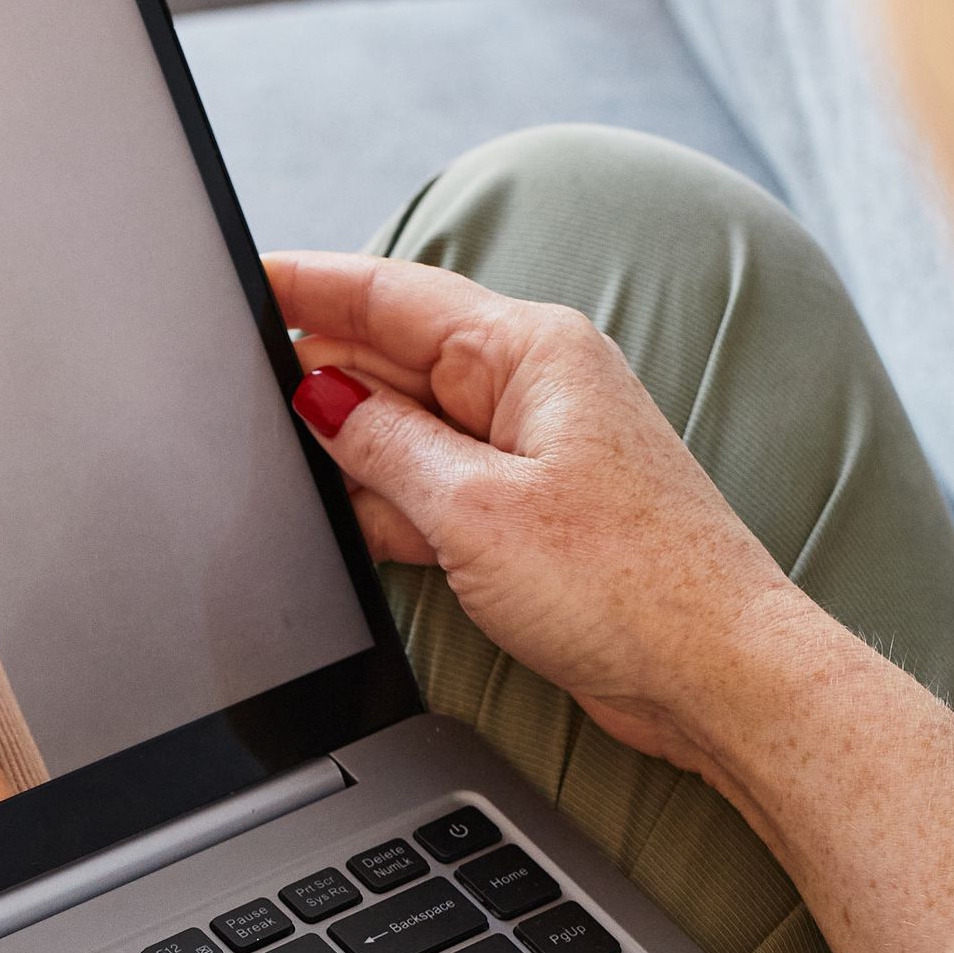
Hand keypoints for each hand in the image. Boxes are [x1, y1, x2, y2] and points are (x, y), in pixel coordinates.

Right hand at [265, 249, 802, 784]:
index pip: (391, 293)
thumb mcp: (471, 510)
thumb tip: (320, 397)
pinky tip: (352, 526)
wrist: (715, 673)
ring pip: (408, 430)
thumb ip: (381, 446)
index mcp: (529, 351)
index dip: (307, 285)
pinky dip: (391, 505)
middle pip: (394, 358)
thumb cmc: (631, 587)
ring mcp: (532, 452)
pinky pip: (435, 489)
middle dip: (321, 376)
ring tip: (291, 477)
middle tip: (238, 398)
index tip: (243, 279)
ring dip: (355, 455)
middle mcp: (533, 388)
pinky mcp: (530, 515)